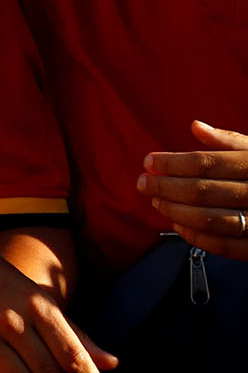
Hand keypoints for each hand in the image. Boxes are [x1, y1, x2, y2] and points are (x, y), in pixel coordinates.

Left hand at [138, 120, 247, 259]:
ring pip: (209, 219)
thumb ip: (230, 141)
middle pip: (203, 191)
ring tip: (157, 201)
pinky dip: (196, 237)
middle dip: (166, 187)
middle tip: (143, 183)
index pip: (206, 163)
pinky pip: (224, 246)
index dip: (172, 163)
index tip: (148, 162)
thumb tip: (196, 126)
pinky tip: (178, 225)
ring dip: (176, 211)